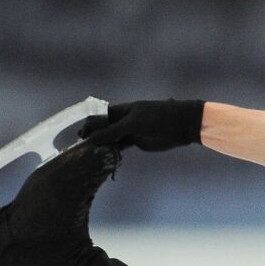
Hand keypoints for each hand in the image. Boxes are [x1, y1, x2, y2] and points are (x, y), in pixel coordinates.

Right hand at [78, 100, 204, 151]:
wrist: (181, 124)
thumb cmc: (157, 117)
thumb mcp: (133, 123)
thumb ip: (113, 131)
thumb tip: (91, 139)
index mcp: (121, 110)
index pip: (100, 116)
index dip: (90, 125)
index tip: (83, 136)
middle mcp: (123, 120)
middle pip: (103, 127)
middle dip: (93, 135)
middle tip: (83, 148)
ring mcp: (129, 131)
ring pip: (111, 137)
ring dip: (102, 144)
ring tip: (90, 154)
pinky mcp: (136, 141)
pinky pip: (120, 145)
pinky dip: (112, 150)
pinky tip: (104, 155)